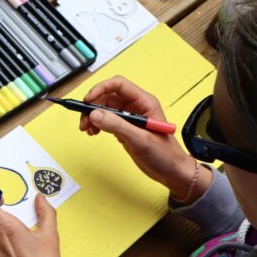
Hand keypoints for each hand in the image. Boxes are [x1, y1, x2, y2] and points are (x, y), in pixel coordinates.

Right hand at [79, 76, 210, 202]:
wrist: (172, 171)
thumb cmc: (165, 154)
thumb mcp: (140, 139)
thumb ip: (117, 126)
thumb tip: (95, 114)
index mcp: (144, 102)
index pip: (118, 85)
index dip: (101, 88)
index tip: (88, 101)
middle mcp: (135, 106)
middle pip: (108, 96)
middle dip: (93, 105)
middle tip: (84, 120)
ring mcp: (129, 117)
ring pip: (104, 108)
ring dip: (92, 116)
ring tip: (87, 129)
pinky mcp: (124, 128)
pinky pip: (106, 119)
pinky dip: (96, 124)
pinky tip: (94, 132)